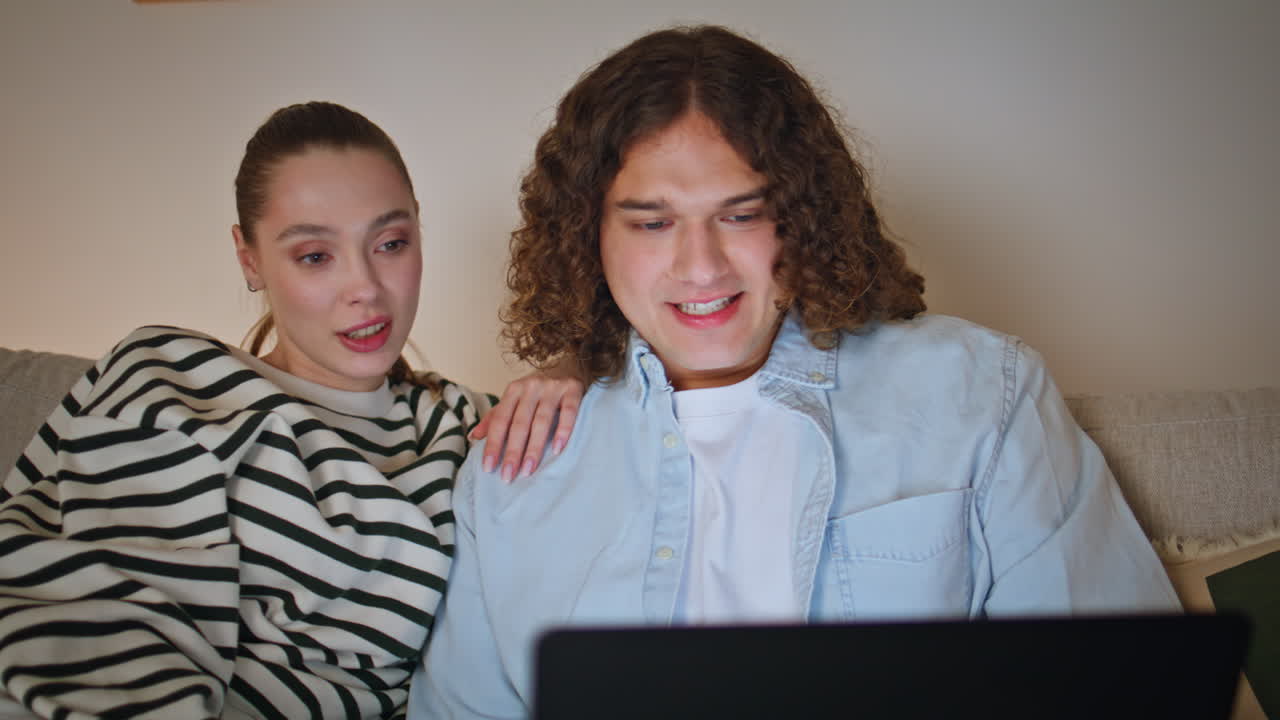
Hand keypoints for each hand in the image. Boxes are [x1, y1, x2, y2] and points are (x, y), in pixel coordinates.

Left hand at [469, 359, 584, 482]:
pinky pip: (569, 412)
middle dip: (512, 452)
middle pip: (519, 423)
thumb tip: (473, 437)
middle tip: (508, 476)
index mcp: (514, 390)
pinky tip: (557, 449)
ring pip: (541, 421)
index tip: (488, 467)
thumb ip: (496, 418)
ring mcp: (553, 387)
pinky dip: (563, 431)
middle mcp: (531, 386)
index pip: (500, 420)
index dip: (493, 444)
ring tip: (528, 470)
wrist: (571, 365)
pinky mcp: (573, 390)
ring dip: (534, 448)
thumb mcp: (516, 400)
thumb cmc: (539, 392)